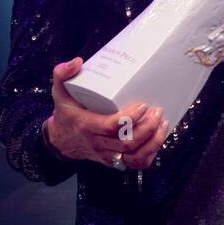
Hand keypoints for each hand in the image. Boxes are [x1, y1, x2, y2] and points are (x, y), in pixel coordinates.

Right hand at [46, 58, 168, 168]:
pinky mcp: (115, 161)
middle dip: (148, 128)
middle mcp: (98, 143)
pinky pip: (136, 163)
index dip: (130, 118)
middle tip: (158, 111)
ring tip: (163, 123)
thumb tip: (78, 62)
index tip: (143, 105)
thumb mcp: (60, 92)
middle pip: (128, 143)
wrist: (61, 140)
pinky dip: (151, 153)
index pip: (111, 127)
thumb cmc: (66, 112)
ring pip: (135, 156)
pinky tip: (158, 138)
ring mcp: (107, 155)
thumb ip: (63, 74)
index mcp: (86, 126)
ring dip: (154, 141)